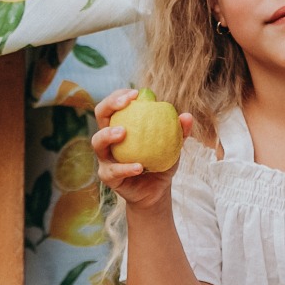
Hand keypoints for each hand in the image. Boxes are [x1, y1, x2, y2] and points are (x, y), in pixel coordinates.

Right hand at [91, 87, 194, 209]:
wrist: (156, 190)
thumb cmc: (161, 162)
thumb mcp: (173, 145)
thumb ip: (179, 131)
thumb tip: (187, 116)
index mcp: (121, 124)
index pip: (115, 104)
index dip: (120, 95)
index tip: (136, 94)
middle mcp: (109, 138)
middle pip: (100, 115)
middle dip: (110, 105)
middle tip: (126, 103)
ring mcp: (105, 157)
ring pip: (97, 143)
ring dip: (108, 134)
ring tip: (122, 132)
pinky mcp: (108, 176)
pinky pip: (113, 171)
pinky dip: (126, 167)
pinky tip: (139, 166)